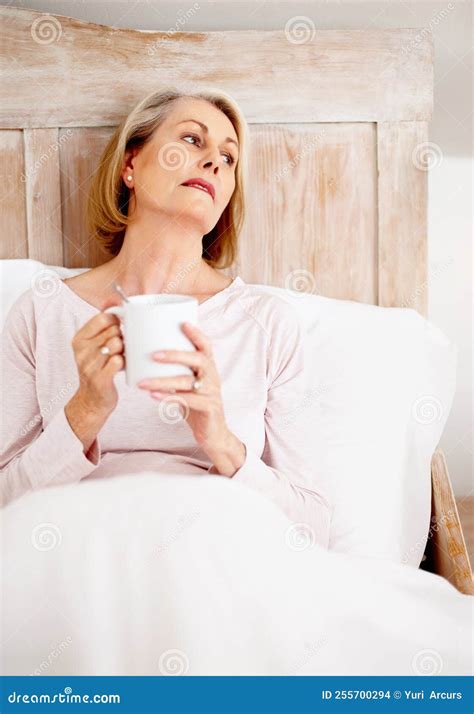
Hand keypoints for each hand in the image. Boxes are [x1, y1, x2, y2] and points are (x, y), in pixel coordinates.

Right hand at [70, 310, 123, 415]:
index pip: (102, 318)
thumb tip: (116, 302)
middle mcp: (81, 350)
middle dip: (123, 336)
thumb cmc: (98, 368)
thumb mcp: (94, 346)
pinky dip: (124, 361)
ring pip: (116, 344)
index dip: (117, 320)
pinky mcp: (99, 379)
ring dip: (125, 349)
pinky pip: (117, 361)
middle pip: (113, 330)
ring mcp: (89, 365)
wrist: (91, 400)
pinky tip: (123, 365)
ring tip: (122, 355)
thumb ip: (103, 326)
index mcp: (79, 339)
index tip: (120, 328)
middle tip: (122, 346)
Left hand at [137, 322, 245, 474]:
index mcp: (208, 367)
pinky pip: (188, 401)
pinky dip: (169, 397)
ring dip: (163, 380)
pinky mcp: (209, 409)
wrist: (213, 434)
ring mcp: (212, 393)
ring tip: (142, 382)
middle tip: (154, 355)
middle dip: (176, 355)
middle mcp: (213, 377)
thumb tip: (144, 356)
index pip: (206, 345)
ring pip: (188, 382)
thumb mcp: (187, 385)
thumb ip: (174, 372)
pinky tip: (153, 395)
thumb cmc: (196, 405)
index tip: (182, 323)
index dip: (197, 333)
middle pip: (199, 359)